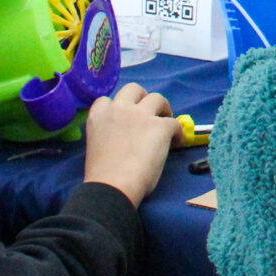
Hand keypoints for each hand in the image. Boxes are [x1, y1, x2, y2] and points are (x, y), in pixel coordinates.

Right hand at [82, 82, 179, 206]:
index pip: (106, 100)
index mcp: (98, 115)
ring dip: (162, 108)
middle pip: (134, 89)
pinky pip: (175, 123)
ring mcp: (141, 115)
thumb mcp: (98, 144)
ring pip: (158, 98)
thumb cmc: (101, 175)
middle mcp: (119, 108)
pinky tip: (176, 142)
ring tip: (165, 122)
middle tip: (148, 113)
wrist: (112, 186)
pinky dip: (177, 132)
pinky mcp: (160, 126)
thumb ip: (109, 132)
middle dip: (142, 98)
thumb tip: (125, 137)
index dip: (118, 107)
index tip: (125, 116)